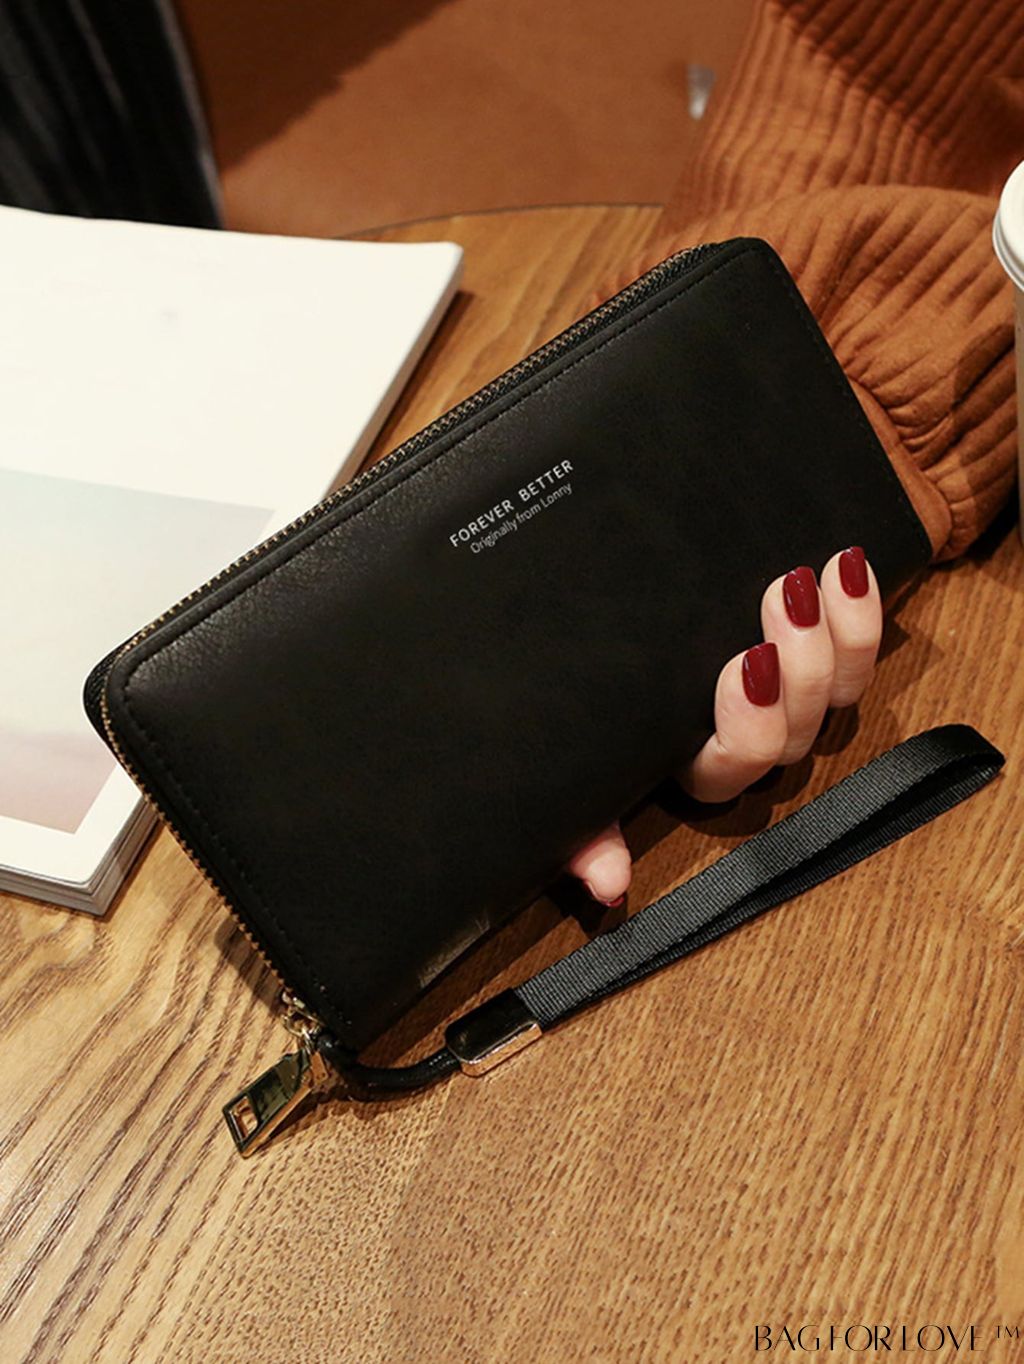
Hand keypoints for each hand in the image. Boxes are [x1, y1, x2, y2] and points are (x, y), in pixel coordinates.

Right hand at [567, 547, 881, 904]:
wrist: (589, 616)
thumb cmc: (570, 694)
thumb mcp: (565, 760)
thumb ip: (585, 830)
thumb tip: (608, 887)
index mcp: (690, 764)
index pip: (731, 767)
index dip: (750, 724)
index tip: (747, 664)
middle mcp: (746, 739)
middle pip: (795, 727)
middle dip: (799, 665)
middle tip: (784, 598)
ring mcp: (786, 700)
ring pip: (837, 693)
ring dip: (837, 638)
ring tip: (817, 579)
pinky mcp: (817, 655)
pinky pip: (857, 654)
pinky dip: (859, 615)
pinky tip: (848, 568)